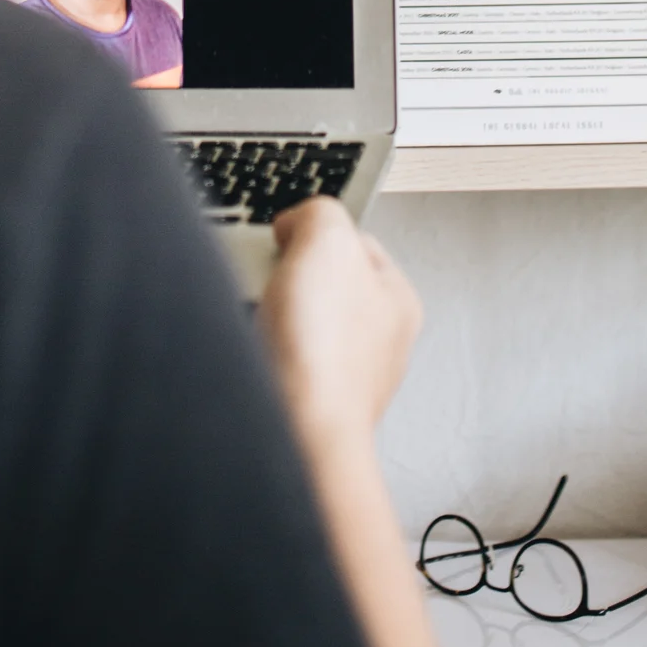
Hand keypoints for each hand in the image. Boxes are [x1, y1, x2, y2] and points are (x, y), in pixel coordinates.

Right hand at [260, 197, 421, 451]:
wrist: (298, 435)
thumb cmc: (326, 354)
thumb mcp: (328, 238)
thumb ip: (319, 212)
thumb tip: (297, 224)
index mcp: (396, 300)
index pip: (353, 240)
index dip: (315, 229)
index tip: (291, 234)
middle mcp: (373, 341)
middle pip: (316, 280)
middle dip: (284, 274)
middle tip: (273, 280)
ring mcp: (337, 374)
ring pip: (287, 320)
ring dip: (262, 311)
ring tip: (258, 319)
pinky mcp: (300, 399)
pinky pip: (265, 355)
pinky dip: (251, 346)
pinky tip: (250, 349)